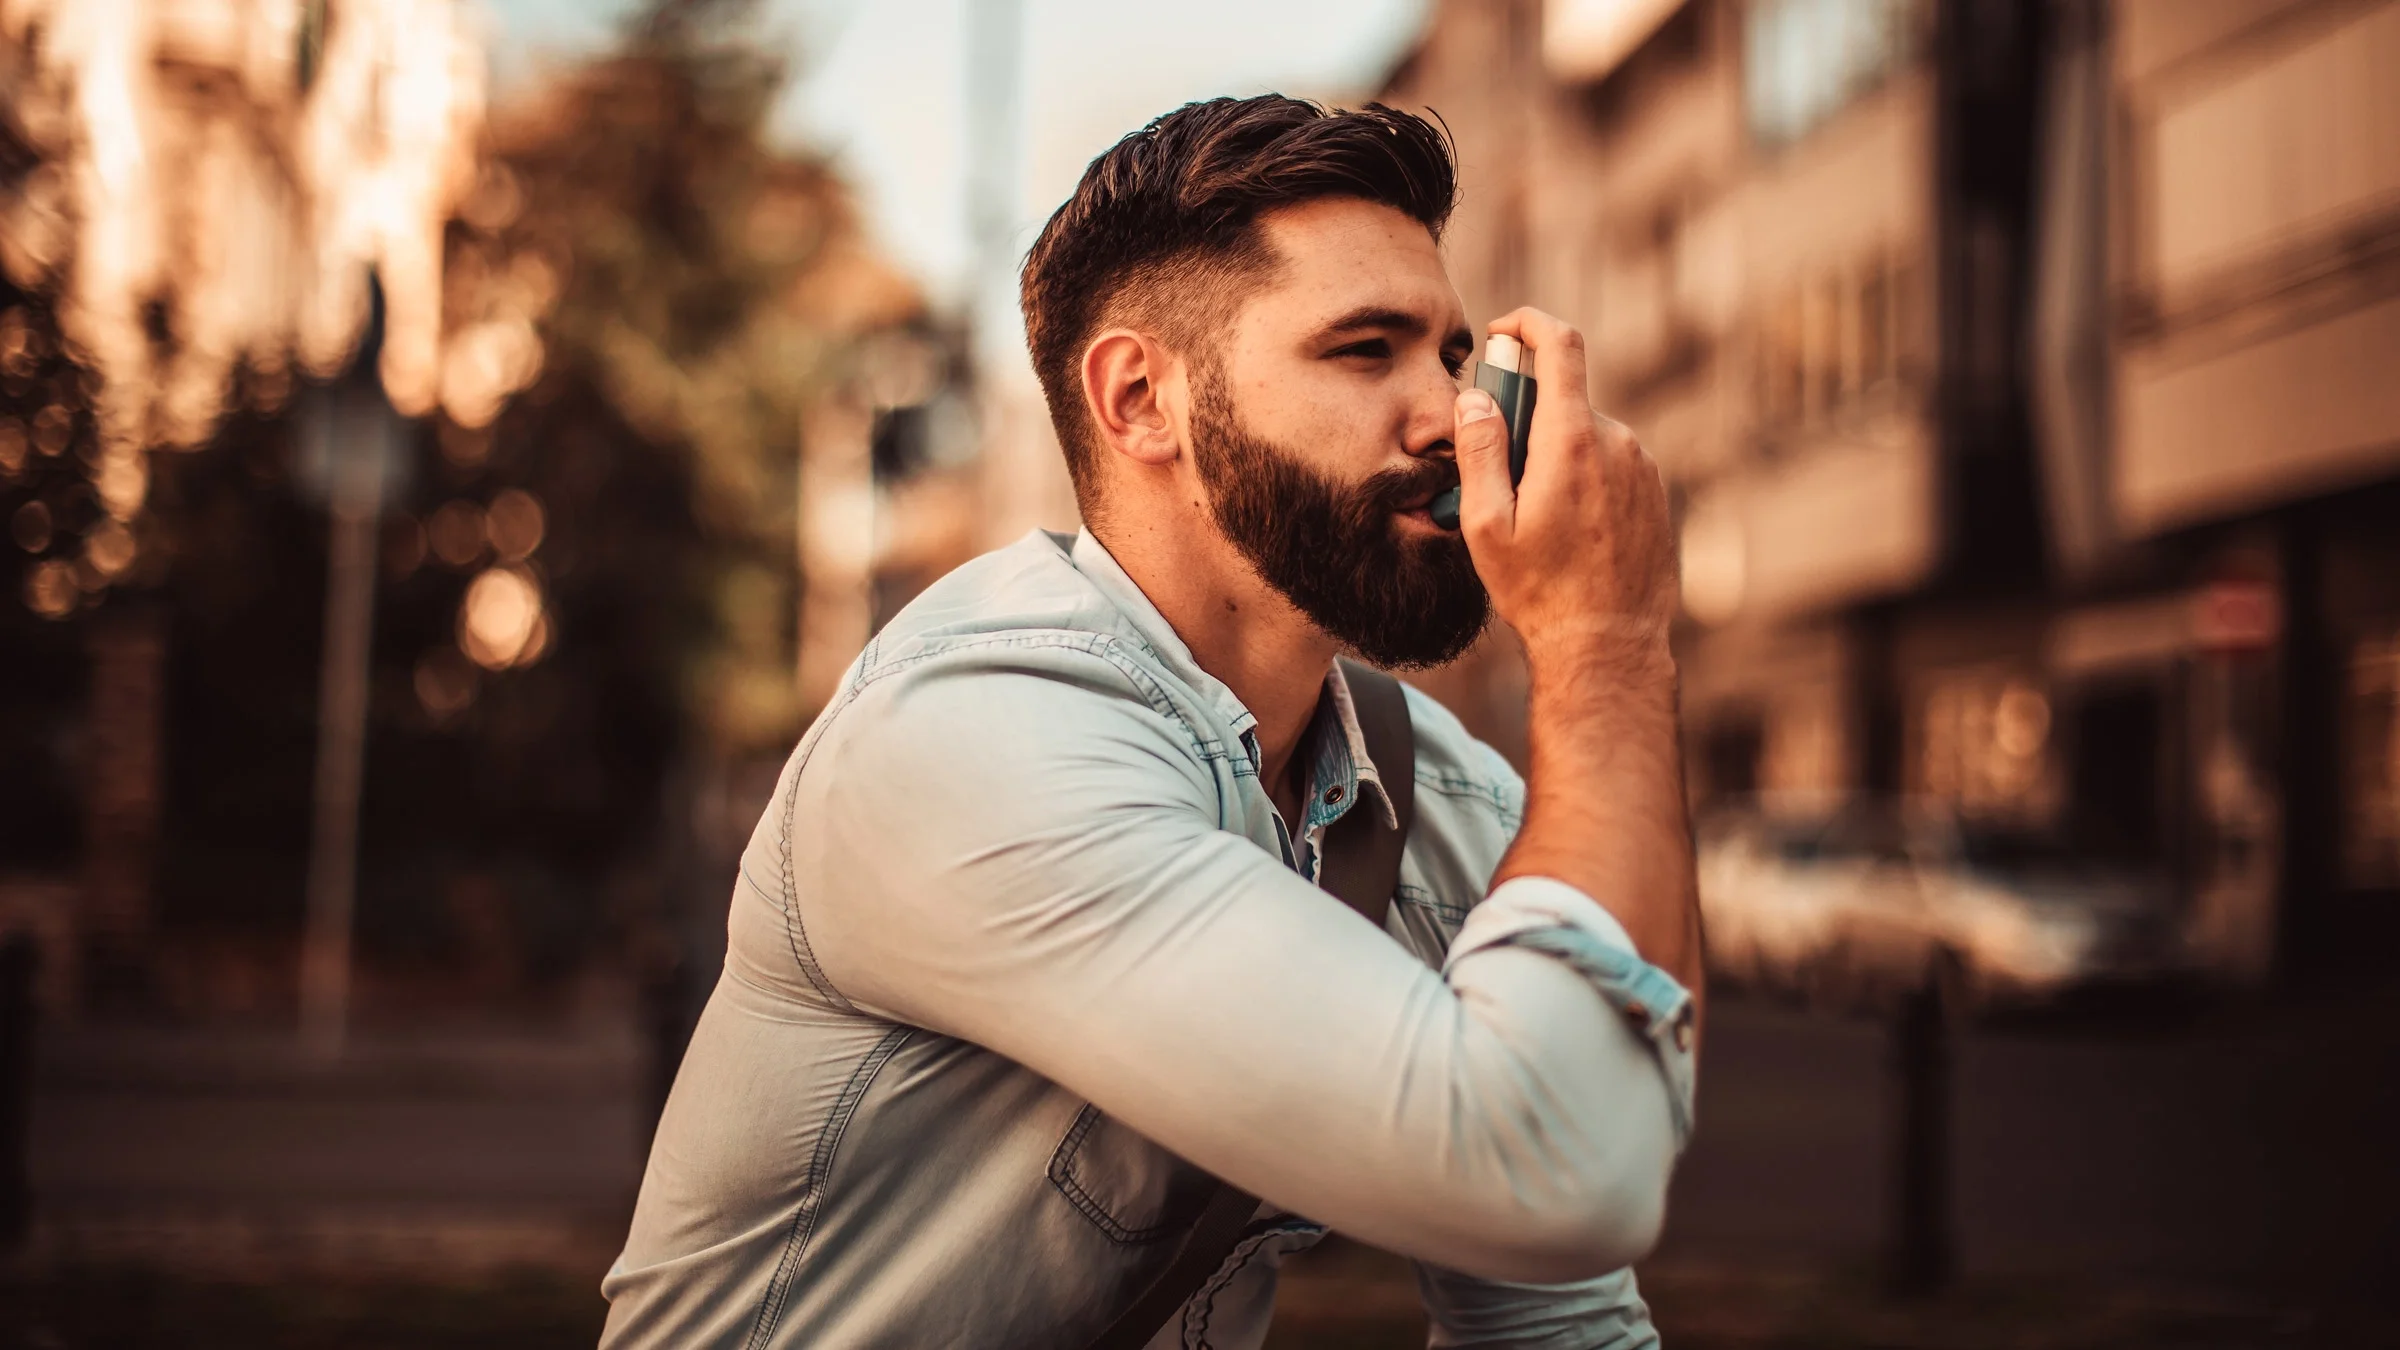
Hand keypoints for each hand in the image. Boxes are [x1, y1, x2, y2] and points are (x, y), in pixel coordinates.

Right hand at [1451, 309, 1676, 678]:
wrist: (1609, 644)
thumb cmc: (1540, 591)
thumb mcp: (1487, 526)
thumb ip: (1479, 451)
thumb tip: (1476, 398)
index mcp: (1572, 441)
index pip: (1560, 344)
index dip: (1528, 323)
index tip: (1502, 332)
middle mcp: (1616, 442)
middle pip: (1563, 399)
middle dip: (1525, 420)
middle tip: (1499, 478)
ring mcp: (1643, 466)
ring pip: (1585, 435)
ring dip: (1554, 455)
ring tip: (1536, 519)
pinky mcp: (1655, 491)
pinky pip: (1609, 463)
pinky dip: (1582, 477)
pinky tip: (1568, 532)